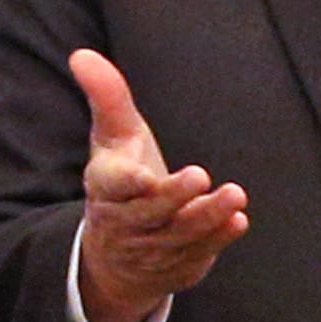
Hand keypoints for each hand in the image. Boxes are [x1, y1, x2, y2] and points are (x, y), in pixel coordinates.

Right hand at [72, 47, 248, 321]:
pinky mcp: (175, 267)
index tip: (142, 176)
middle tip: (200, 174)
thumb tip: (82, 54)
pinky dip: (217, 241)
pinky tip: (237, 221)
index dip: (127, 182)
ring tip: (235, 196)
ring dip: (207, 218)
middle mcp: (125, 222)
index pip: (112, 185)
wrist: (117, 251)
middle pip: (150, 212)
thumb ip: (107, 97)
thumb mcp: (113, 137)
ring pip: (178, 236)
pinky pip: (197, 256)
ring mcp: (150, 250)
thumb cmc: (122, 180)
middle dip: (174, 196)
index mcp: (106, 187)